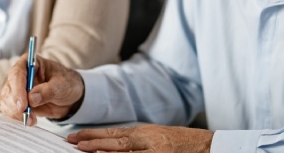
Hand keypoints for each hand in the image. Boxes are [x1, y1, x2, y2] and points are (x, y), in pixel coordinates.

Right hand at [0, 54, 84, 124]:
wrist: (68, 97)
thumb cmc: (66, 84)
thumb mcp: (62, 85)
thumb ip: (48, 90)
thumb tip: (31, 98)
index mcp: (30, 62)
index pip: (17, 73)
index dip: (18, 89)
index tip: (23, 105)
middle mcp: (19, 74)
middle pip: (8, 88)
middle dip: (15, 105)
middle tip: (27, 115)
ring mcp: (15, 88)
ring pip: (5, 100)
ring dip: (15, 113)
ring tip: (31, 119)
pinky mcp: (15, 101)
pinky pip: (8, 109)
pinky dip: (16, 117)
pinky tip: (30, 120)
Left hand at [67, 125, 212, 151]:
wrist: (210, 146)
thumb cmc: (183, 143)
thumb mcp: (157, 137)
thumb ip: (136, 141)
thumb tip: (110, 144)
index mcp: (146, 133)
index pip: (114, 133)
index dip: (93, 135)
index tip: (75, 138)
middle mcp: (149, 140)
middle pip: (117, 140)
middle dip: (93, 142)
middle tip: (73, 143)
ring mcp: (156, 152)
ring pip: (126, 151)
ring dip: (105, 152)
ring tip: (85, 151)